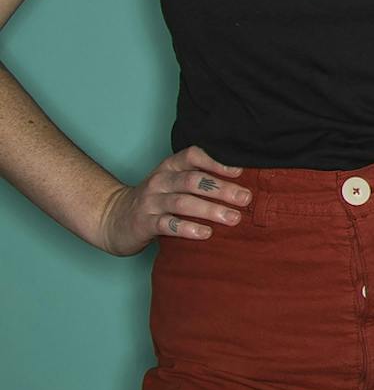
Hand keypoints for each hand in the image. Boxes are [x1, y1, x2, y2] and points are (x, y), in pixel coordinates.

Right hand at [97, 146, 249, 255]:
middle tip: (245, 198)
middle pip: (193, 181)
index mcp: (170, 167)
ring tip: (233, 218)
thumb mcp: (173, 184)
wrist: (112, 218)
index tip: (240, 171)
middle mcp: (160, 181)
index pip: (192, 155)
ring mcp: (150, 202)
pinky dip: (188, 228)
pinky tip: (205, 234)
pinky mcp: (144, 223)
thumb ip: (199, 180)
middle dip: (221, 189)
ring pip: (182, 203)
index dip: (216, 161)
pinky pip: (167, 224)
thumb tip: (243, 186)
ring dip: (210, 210)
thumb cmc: (155, 200)